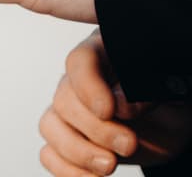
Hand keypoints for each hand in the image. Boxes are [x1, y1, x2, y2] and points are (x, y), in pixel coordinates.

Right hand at [39, 30, 191, 175]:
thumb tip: (119, 106)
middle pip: (64, 99)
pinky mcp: (67, 140)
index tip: (108, 110)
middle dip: (95, 129)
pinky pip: (50, 153)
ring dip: (77, 152)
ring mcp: (68, 111)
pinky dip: (66, 170)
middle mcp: (76, 81)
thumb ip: (142, 92)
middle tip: (129, 144)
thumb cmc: (164, 92)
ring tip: (109, 165)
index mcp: (100, 54)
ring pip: (50, 126)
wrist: (168, 119)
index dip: (87, 86)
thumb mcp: (166, 87)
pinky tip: (94, 176)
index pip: (79, 62)